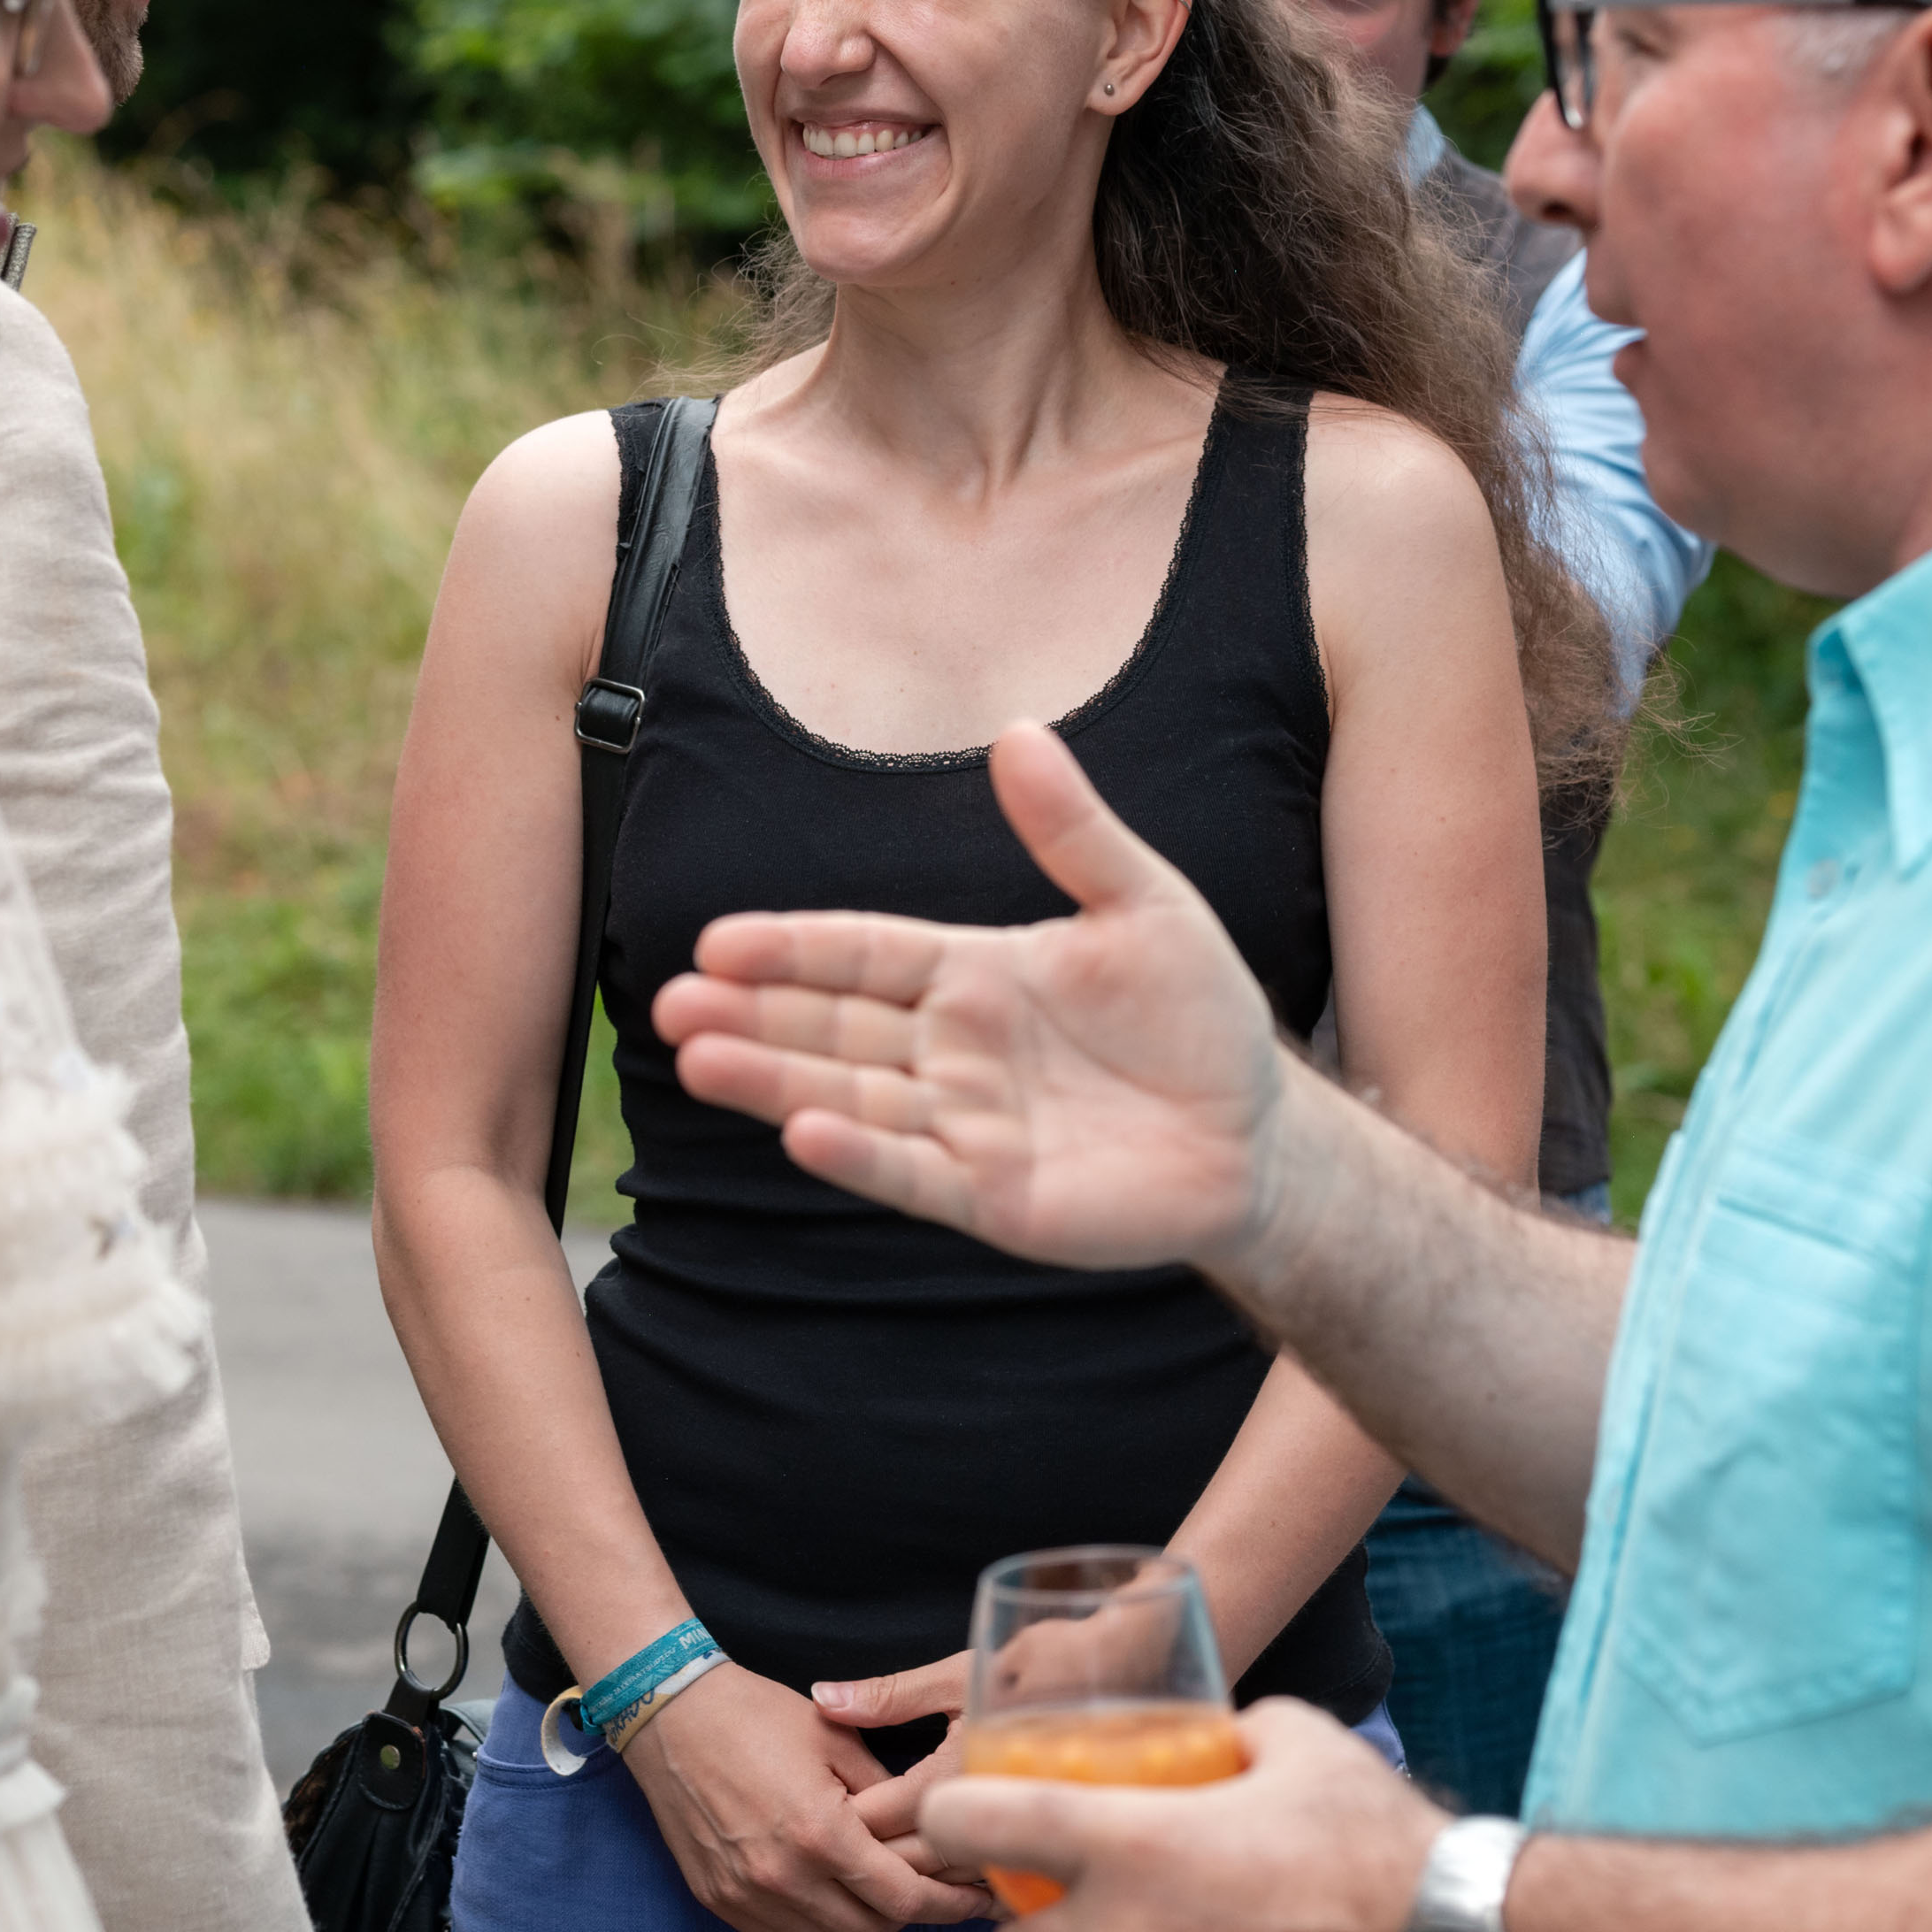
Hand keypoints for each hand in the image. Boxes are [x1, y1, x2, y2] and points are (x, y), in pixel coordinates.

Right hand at [617, 1657, 990, 1931]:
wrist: (668, 1714)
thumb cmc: (754, 1715)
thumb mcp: (837, 1739)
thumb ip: (886, 1795)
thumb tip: (924, 1830)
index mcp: (823, 1834)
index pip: (905, 1899)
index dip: (950, 1907)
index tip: (976, 1902)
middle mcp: (784, 1876)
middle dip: (902, 1913)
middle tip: (916, 1881)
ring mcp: (746, 1894)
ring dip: (854, 1919)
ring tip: (863, 1880)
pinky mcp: (717, 1900)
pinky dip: (808, 1920)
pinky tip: (814, 1881)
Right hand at [657, 724, 1290, 1273]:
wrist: (1262, 1133)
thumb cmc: (1201, 1014)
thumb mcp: (1145, 904)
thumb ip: (1075, 831)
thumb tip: (1017, 731)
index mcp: (975, 973)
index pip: (864, 952)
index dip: (794, 947)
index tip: (718, 939)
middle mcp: (952, 1050)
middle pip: (833, 1026)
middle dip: (753, 1013)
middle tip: (670, 1003)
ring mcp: (966, 1127)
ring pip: (850, 1097)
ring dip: (774, 1080)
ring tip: (699, 1060)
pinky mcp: (994, 1199)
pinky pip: (914, 1173)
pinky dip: (858, 1154)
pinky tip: (800, 1132)